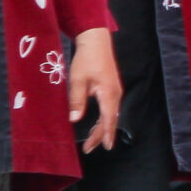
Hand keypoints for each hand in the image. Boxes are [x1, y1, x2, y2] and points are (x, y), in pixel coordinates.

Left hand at [67, 34, 122, 154]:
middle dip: (101, 135)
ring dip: (103, 128)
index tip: (100, 148)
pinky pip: (111, 108)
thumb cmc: (86, 59)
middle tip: (90, 148)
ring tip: (94, 141)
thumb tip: (75, 119)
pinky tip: (100, 123)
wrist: (96, 41)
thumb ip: (77, 100)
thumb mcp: (78, 80)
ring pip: (111, 114)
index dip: (104, 135)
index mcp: (109, 93)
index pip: (108, 120)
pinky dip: (105, 119)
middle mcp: (116, 94)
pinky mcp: (112, 87)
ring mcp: (115, 90)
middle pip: (111, 119)